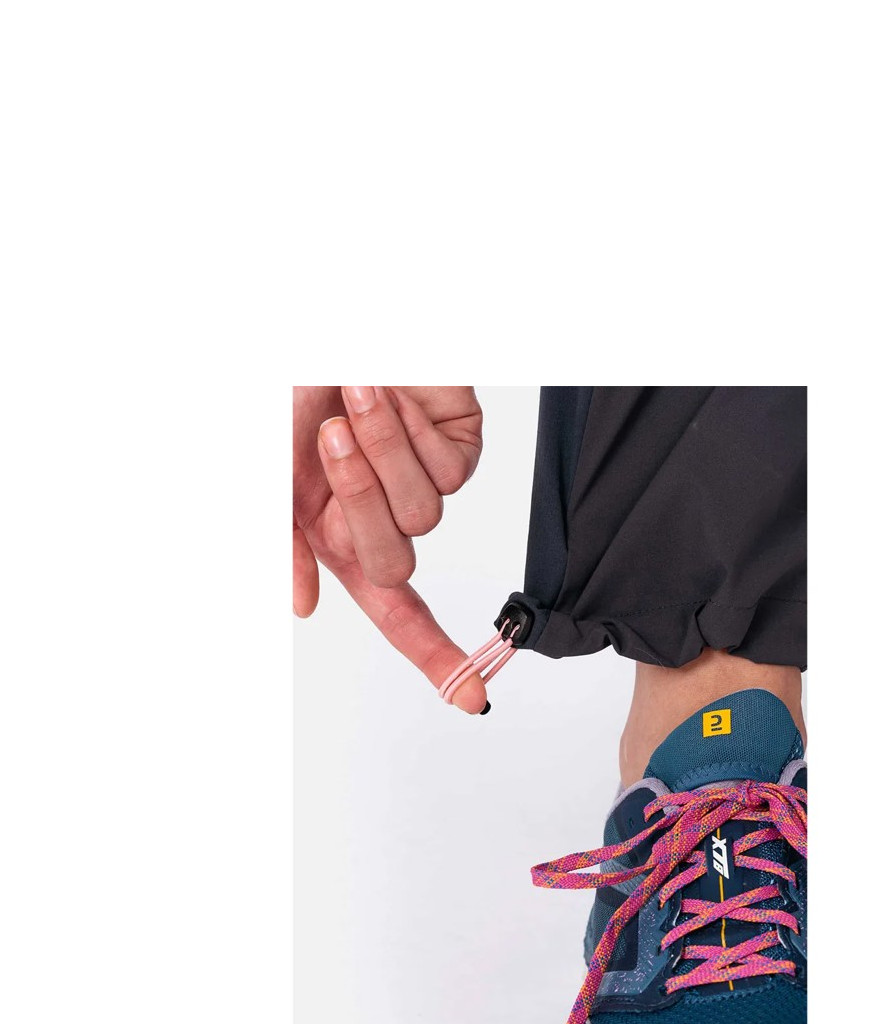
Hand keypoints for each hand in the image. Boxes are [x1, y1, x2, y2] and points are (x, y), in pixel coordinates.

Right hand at [292, 386, 488, 713]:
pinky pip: (452, 471)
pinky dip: (412, 431)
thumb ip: (281, 540)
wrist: (325, 320)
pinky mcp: (459, 444)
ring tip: (354, 398)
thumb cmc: (288, 386)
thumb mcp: (268, 470)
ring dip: (383, 457)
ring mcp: (427, 480)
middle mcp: (385, 516)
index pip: (396, 614)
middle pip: (396, 569)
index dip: (432, 655)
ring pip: (427, 517)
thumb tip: (305, 606)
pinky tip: (393, 392)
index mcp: (339, 536)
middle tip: (331, 440)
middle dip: (360, 505)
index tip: (469, 696)